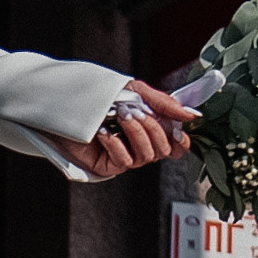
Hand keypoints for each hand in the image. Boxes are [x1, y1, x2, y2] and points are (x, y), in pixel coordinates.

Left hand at [52, 78, 200, 179]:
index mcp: (150, 128)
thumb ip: (164, 103)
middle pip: (164, 150)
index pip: (177, 145)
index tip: (178, 130)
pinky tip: (104, 132)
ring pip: (147, 156)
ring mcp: (125, 155)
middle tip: (134, 112)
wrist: (66, 102)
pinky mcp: (108, 165)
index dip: (181, 141)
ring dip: (136, 134)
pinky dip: (116, 144)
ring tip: (120, 117)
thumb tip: (191, 115)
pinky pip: (123, 161)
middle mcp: (140, 144)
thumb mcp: (136, 91)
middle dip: (153, 129)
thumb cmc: (99, 96)